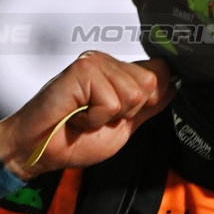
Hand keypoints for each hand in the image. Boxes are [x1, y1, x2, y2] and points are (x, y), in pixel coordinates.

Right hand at [0, 52, 173, 179]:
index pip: (160, 72)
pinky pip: (111, 101)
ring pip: (134, 94)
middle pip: (152, 84)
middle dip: (128, 112)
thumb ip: (148, 107)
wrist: (39, 150)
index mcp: (118, 72)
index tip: (121, 115)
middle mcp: (107, 62)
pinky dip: (94, 118)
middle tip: (98, 117)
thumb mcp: (123, 126)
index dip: (150, 100)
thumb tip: (174, 86)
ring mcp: (94, 63)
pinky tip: (76, 115)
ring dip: (108, 117)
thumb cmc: (73, 139)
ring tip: (85, 116)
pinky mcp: (81, 70)